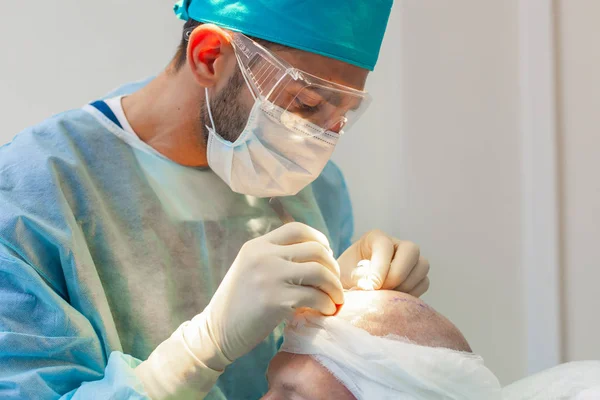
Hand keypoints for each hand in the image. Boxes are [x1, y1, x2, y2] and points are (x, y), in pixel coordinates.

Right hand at [136, 223, 342, 398]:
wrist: (216, 332)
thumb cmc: (238, 303)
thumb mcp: (251, 268)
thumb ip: (276, 257)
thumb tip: (317, 257)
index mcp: (257, 245)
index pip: (298, 229)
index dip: (319, 239)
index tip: (327, 255)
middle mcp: (264, 255)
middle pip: (315, 249)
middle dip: (332, 267)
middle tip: (334, 283)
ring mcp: (269, 277)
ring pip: (319, 272)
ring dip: (334, 287)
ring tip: (335, 299)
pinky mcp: (276, 301)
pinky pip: (314, 297)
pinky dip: (326, 304)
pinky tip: (325, 311)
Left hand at [337, 230, 429, 296]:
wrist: (351, 287)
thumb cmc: (346, 278)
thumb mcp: (344, 275)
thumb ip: (356, 278)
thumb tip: (371, 286)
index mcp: (375, 238)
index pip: (385, 246)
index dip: (379, 268)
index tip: (370, 287)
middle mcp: (397, 244)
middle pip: (411, 250)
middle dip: (397, 274)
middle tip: (382, 291)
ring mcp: (410, 259)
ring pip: (421, 267)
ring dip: (405, 286)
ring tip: (386, 297)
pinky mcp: (418, 276)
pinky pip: (423, 283)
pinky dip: (411, 294)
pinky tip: (394, 300)